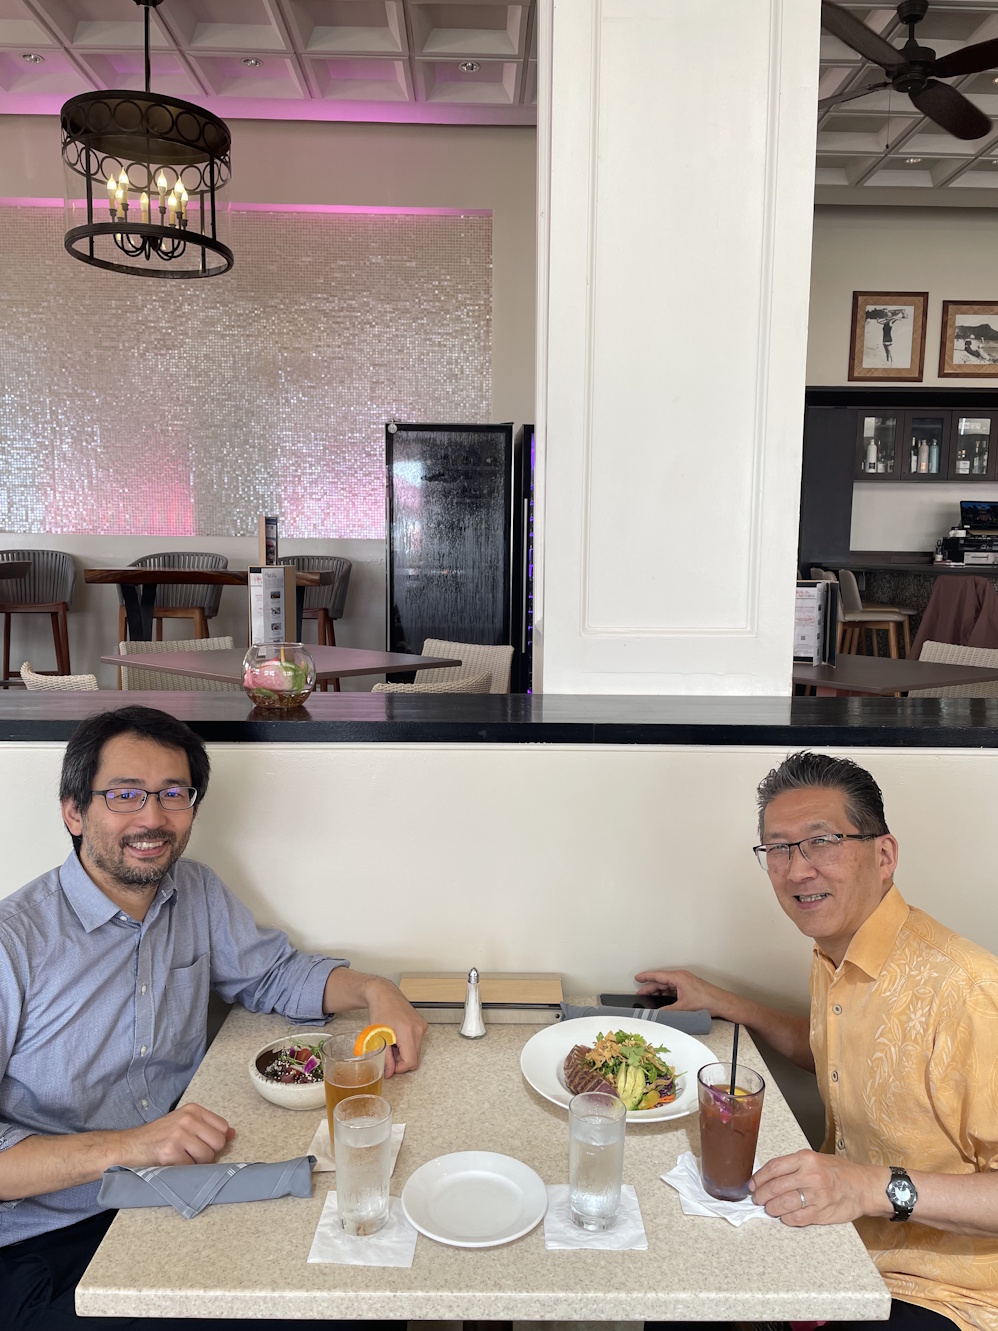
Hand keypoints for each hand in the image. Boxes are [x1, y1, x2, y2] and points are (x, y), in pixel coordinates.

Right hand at [121, 1103, 234, 1167]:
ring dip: (196, 1163)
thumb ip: (207, 1127)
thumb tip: (232, 1134)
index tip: (204, 1144)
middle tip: (191, 1153)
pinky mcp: (171, 1152)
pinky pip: (192, 1167)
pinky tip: (173, 1163)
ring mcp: (179, 1135)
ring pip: (207, 1157)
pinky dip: (185, 1170)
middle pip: (218, 1143)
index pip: (223, 1127)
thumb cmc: (158, 1136)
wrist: (130, 1145)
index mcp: (193, 1109)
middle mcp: (188, 1119)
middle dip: (208, 1153)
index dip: (216, 1141)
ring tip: (181, 1158)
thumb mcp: (184, 1123)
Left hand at [363, 977, 426, 1077]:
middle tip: (388, 1053)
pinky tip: (397, 1037)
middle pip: (414, 1058)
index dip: (400, 1068)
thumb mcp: (378, 1037)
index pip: (411, 1062)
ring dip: (404, 1052)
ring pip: (416, 1051)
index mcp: (407, 1032)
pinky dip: (407, 1044)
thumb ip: (385, 1058)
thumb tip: (390, 1073)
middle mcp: (418, 1029)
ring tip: (391, 1043)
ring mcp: (421, 1026)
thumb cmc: (379, 1012)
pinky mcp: (422, 1024)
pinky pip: (417, 1042)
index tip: (390, 1066)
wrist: (384, 994)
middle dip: (401, 1060)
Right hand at [633, 968, 729, 1013]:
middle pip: (661, 980)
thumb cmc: (706, 1001)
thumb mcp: (683, 1007)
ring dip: (658, 989)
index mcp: (678, 977)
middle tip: (640, 991)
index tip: (637, 977)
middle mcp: (681, 977)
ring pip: (667, 984)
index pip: (658, 975)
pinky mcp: (688, 986)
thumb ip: (667, 1010)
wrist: (720, 1003)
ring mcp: (685, 981)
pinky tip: (662, 997)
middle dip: (650, 986)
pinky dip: (666, 991)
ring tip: (649, 995)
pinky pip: (673, 987)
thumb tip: (657, 1014)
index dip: (646, 977)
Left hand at [749, 1149, 889, 1225]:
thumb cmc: (838, 1171)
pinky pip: (797, 1218)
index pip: (774, 1168)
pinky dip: (787, 1219)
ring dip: (771, 1208)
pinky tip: (785, 1216)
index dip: (759, 1177)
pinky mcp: (822, 1212)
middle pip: (775, 1187)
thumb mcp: (815, 1159)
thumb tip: (769, 1176)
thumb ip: (794, 1166)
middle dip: (761, 1195)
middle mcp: (810, 1176)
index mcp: (806, 1159)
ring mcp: (817, 1195)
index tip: (752, 1184)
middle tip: (757, 1198)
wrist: (864, 1186)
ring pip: (784, 1204)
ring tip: (769, 1208)